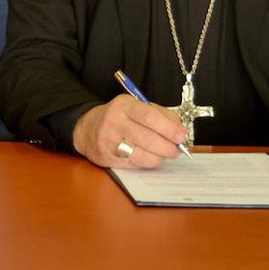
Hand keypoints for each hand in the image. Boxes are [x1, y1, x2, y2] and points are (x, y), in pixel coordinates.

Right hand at [71, 95, 187, 168]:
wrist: (87, 128)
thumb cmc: (118, 117)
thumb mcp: (136, 107)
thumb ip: (161, 115)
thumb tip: (180, 130)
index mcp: (124, 105)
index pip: (149, 116)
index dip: (169, 128)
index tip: (181, 135)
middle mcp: (115, 121)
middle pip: (148, 138)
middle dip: (168, 146)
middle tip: (177, 149)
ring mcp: (109, 141)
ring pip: (143, 155)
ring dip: (160, 157)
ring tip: (165, 153)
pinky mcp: (108, 157)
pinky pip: (135, 164)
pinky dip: (148, 162)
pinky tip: (151, 157)